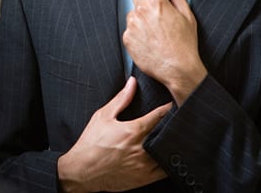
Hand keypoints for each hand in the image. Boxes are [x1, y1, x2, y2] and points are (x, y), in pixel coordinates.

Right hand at [57, 77, 169, 192]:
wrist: (82, 170)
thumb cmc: (91, 143)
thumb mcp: (103, 116)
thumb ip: (121, 99)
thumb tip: (132, 83)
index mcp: (132, 131)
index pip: (159, 116)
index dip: (170, 108)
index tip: (176, 104)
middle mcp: (141, 148)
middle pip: (167, 133)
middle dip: (174, 125)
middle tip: (179, 120)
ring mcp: (144, 165)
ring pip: (169, 152)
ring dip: (172, 143)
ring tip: (175, 137)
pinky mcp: (145, 178)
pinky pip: (166, 170)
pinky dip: (170, 161)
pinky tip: (168, 155)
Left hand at [124, 0, 206, 104]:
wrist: (177, 68)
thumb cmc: (185, 44)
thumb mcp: (188, 17)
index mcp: (158, 3)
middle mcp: (142, 11)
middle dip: (145, 0)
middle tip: (156, 13)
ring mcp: (133, 25)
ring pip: (132, 12)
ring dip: (139, 17)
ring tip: (153, 30)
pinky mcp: (127, 38)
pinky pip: (128, 29)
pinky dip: (136, 32)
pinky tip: (148, 40)